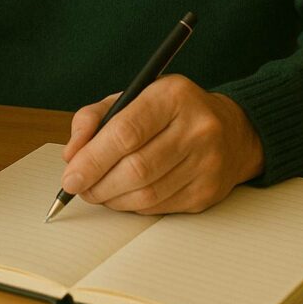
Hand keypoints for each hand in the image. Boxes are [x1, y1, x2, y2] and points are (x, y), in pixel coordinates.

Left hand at [61, 74, 263, 213]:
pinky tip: (123, 196)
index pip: (126, 131)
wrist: (231, 131)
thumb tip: (72, 154)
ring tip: (97, 192)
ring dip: (112, 199)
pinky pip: (160, 207)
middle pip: (136, 168)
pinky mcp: (208, 191)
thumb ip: (96, 117)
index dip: (93, 158)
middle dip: (98, 183)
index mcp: (173, 96)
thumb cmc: (172, 112)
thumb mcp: (134, 96)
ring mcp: (206, 162)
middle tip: (79, 187)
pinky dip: (133, 206)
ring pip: (147, 194)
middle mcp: (196, 128)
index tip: (71, 175)